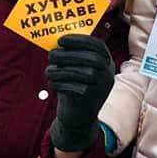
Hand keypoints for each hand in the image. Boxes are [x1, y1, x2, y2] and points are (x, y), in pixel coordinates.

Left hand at [46, 35, 115, 151]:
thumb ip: (72, 56)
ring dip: (61, 70)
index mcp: (106, 62)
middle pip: (92, 59)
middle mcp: (108, 74)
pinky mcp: (91, 101)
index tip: (61, 40)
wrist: (79, 117)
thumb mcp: (78, 68)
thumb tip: (56, 45)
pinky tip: (52, 83)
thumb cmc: (75, 86)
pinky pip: (76, 88)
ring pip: (83, 73)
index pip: (98, 45)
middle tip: (51, 55)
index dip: (79, 40)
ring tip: (48, 72)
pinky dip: (61, 84)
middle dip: (68, 54)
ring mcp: (102, 88)